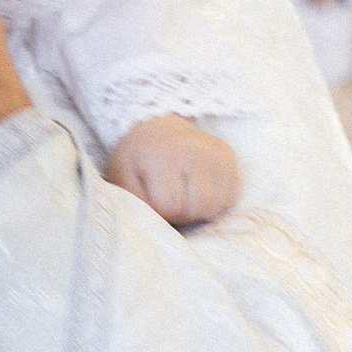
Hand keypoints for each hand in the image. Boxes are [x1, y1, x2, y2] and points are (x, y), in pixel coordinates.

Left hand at [105, 114, 240, 229]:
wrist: (156, 125)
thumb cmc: (137, 159)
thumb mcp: (122, 178)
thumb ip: (134, 203)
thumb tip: (154, 227)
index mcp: (163, 157)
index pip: (173, 206)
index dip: (163, 212)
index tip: (154, 201)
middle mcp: (195, 151)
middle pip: (199, 208)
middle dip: (183, 214)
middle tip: (170, 201)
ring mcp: (216, 154)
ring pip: (216, 206)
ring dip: (200, 210)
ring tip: (185, 196)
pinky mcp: (228, 156)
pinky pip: (230, 196)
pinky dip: (215, 201)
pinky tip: (199, 190)